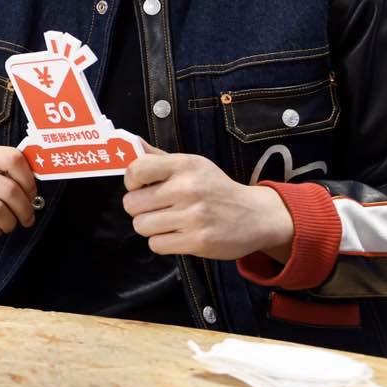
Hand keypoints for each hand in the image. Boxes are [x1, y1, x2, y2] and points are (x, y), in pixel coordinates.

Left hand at [121, 151, 293, 259]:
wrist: (256, 216)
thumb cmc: (215, 188)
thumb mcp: (192, 165)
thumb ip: (158, 157)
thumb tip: (130, 142)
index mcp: (184, 165)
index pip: (136, 170)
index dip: (131, 181)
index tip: (141, 187)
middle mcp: (188, 189)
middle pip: (131, 203)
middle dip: (139, 208)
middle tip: (156, 208)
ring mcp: (193, 216)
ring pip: (141, 226)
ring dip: (150, 227)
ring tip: (168, 221)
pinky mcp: (198, 241)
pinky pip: (156, 245)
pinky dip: (162, 242)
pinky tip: (177, 234)